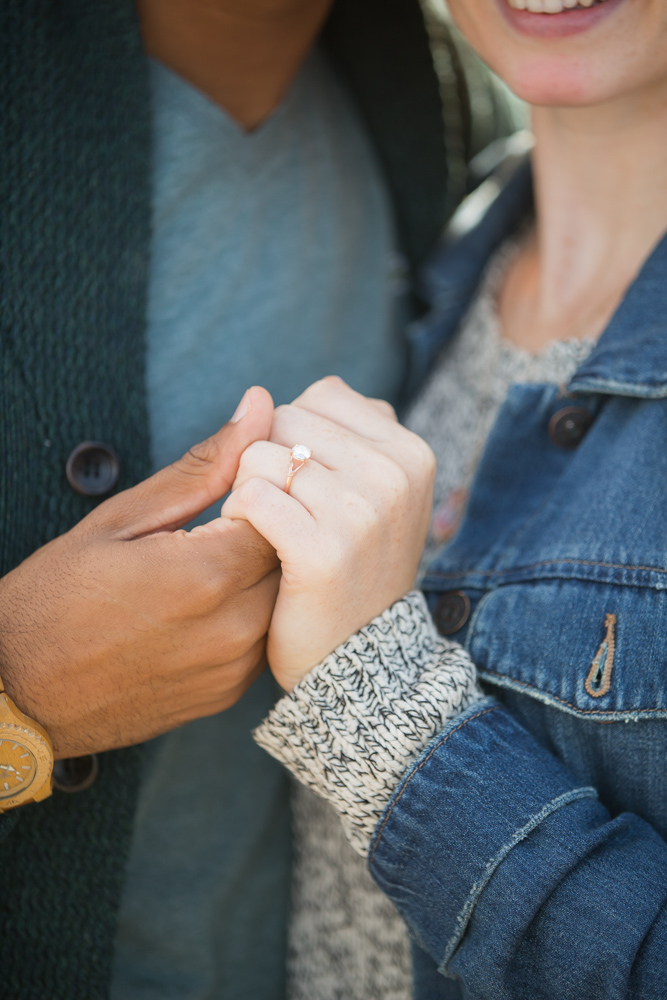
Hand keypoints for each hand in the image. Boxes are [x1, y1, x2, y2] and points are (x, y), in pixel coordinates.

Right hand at [0, 387, 279, 757]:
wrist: (21, 693)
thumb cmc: (58, 598)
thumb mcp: (124, 518)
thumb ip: (204, 466)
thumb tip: (259, 407)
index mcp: (207, 574)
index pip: (285, 509)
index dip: (263, 491)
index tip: (229, 491)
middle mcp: (234, 627)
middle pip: (292, 553)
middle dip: (266, 530)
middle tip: (215, 526)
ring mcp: (234, 667)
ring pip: (283, 596)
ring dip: (258, 572)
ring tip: (204, 565)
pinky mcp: (229, 693)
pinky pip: (264, 636)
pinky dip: (246, 612)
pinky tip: (201, 606)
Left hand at [221, 377, 434, 690]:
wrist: (359, 659)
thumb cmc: (350, 566)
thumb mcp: (362, 491)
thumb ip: (328, 434)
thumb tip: (257, 395)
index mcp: (408, 450)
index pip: (319, 397)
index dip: (294, 438)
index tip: (308, 487)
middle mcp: (394, 472)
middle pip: (284, 421)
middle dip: (267, 462)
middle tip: (288, 514)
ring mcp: (363, 510)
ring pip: (259, 455)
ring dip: (246, 493)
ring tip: (271, 534)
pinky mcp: (323, 549)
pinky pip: (250, 494)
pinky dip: (237, 519)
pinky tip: (255, 548)